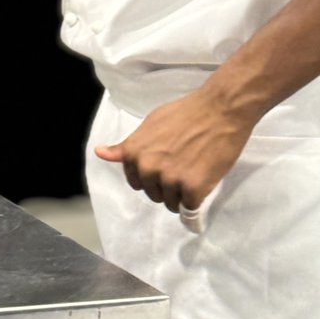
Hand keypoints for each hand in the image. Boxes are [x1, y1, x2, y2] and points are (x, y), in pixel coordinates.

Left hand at [94, 86, 253, 212]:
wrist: (219, 110)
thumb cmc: (186, 113)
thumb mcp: (149, 124)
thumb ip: (128, 145)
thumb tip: (100, 153)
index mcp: (134, 153)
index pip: (135, 181)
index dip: (150, 175)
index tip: (165, 163)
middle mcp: (148, 168)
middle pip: (153, 194)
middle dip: (166, 185)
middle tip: (183, 165)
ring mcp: (170, 180)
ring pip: (171, 203)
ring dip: (182, 194)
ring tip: (195, 170)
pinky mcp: (193, 189)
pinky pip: (189, 209)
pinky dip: (196, 202)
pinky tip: (203, 183)